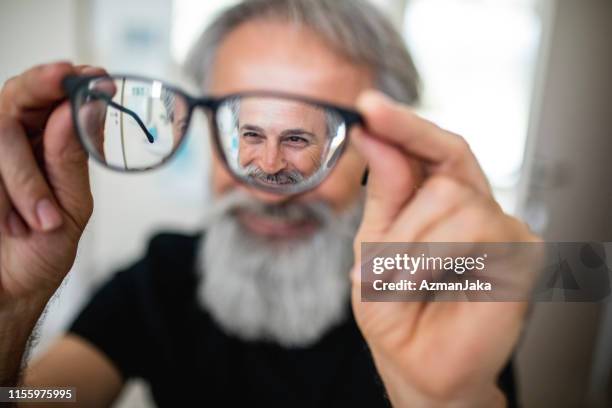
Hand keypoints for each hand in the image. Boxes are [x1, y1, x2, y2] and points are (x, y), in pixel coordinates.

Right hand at [0, 62, 104, 299]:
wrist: (9, 292)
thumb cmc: (42, 248)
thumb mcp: (70, 207)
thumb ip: (69, 162)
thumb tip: (73, 114)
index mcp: (43, 148)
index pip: (49, 102)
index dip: (66, 82)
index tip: (92, 73)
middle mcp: (11, 146)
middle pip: (16, 99)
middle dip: (39, 88)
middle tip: (64, 78)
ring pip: (0, 130)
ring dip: (24, 176)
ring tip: (44, 220)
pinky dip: (7, 193)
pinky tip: (18, 224)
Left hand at [350, 91, 538, 406]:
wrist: (417, 365)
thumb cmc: (397, 309)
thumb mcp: (374, 243)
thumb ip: (384, 191)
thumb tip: (375, 135)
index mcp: (441, 200)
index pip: (435, 148)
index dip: (405, 124)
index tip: (369, 105)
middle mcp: (476, 207)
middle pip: (443, 172)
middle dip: (399, 220)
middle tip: (380, 264)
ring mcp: (502, 228)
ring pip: (456, 199)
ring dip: (411, 244)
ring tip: (399, 281)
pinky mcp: (521, 254)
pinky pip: (476, 229)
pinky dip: (433, 257)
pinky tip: (425, 283)